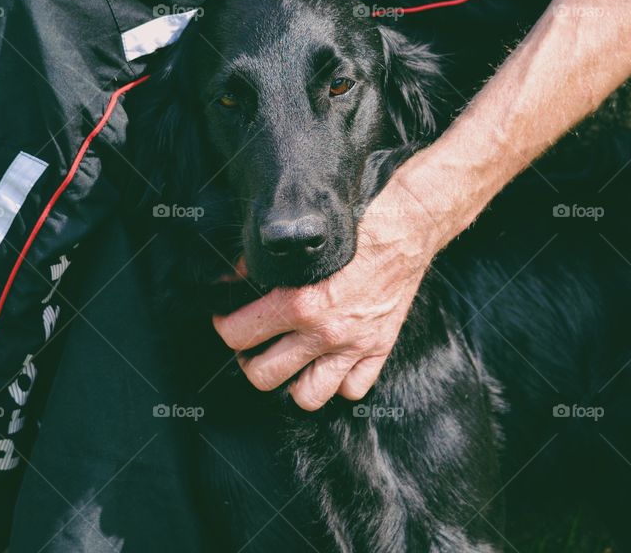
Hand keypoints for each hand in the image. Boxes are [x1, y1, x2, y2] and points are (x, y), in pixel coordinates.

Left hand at [212, 184, 437, 410]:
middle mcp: (324, 332)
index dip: (224, 326)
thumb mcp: (302, 248)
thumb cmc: (356, 233)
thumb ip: (265, 267)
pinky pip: (351, 390)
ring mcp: (353, 347)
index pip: (238, 334)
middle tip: (254, 346)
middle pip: (264, 377)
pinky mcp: (378, 351)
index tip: (227, 320)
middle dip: (251, 361)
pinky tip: (330, 362)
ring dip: (294, 381)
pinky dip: (339, 381)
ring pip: (308, 397)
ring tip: (291, 361)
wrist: (406, 233)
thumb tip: (235, 280)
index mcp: (299, 303)